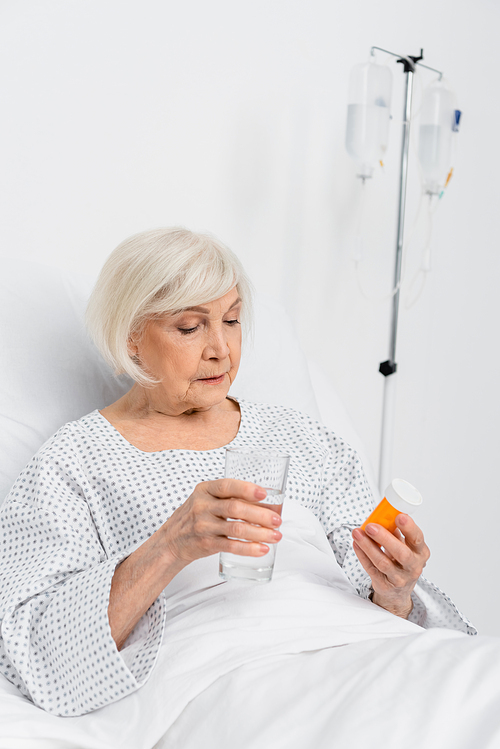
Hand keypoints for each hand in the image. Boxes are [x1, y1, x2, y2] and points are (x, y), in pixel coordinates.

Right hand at [162, 478, 282, 565]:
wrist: (171, 540)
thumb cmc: (196, 516)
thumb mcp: (206, 499)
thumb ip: (230, 497)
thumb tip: (267, 502)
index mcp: (205, 490)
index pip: (226, 485)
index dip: (246, 489)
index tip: (264, 493)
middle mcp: (202, 506)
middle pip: (235, 508)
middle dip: (260, 514)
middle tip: (277, 520)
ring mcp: (203, 526)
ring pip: (236, 529)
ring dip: (259, 533)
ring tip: (276, 536)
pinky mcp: (206, 544)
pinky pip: (231, 547)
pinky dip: (248, 549)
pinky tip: (262, 549)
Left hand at [352, 514, 429, 618]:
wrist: (398, 591)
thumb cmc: (402, 562)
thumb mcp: (405, 547)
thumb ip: (396, 532)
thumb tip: (384, 514)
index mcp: (420, 552)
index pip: (417, 539)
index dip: (409, 527)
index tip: (399, 516)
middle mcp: (413, 567)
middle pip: (401, 553)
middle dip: (385, 538)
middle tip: (371, 526)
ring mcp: (399, 578)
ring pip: (383, 563)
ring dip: (368, 546)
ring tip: (357, 533)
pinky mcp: (385, 585)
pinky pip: (371, 569)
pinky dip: (362, 555)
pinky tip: (356, 544)